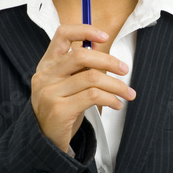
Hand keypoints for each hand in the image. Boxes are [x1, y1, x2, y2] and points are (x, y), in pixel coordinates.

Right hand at [31, 23, 135, 153]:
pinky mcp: (59, 110)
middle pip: (81, 56)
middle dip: (108, 61)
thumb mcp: (67, 85)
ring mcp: (50, 93)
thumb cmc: (61, 110)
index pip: (62, 35)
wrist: (46, 141)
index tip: (104, 36)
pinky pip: (93, 96)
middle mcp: (45, 76)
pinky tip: (116, 104)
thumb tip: (104, 52)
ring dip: (116, 85)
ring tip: (126, 93)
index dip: (84, 30)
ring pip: (92, 78)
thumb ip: (80, 68)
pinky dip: (111, 99)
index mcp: (47, 65)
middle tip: (124, 69)